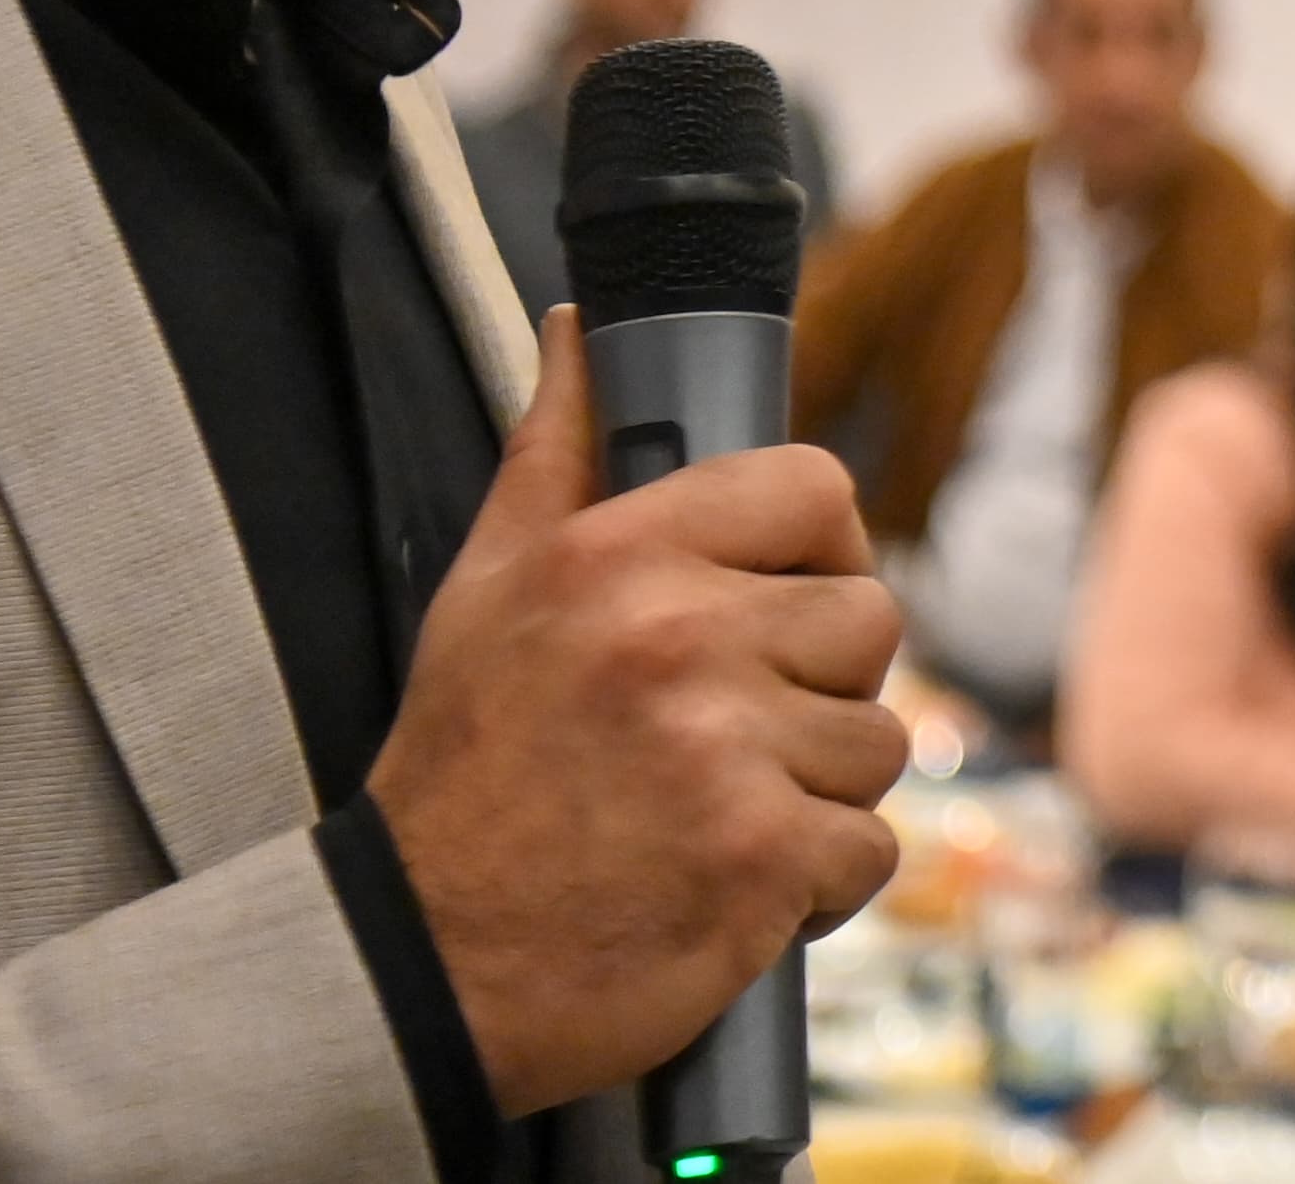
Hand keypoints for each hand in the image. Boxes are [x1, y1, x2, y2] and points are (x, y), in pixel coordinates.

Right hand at [370, 308, 910, 1114]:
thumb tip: (579, 331)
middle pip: (869, 619)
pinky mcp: (761, 862)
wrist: (417, 963)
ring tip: (719, 812)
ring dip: (817, 790)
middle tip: (736, 732)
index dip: (823, 547)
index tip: (789, 597)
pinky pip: (868, 846)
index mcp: (621, 555)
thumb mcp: (485, 592)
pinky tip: (735, 883)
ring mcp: (727, 751)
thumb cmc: (461, 771)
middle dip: (819, 683)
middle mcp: (681, 637)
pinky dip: (818, 883)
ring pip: (877, 741)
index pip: (816, 489)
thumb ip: (551, 456)